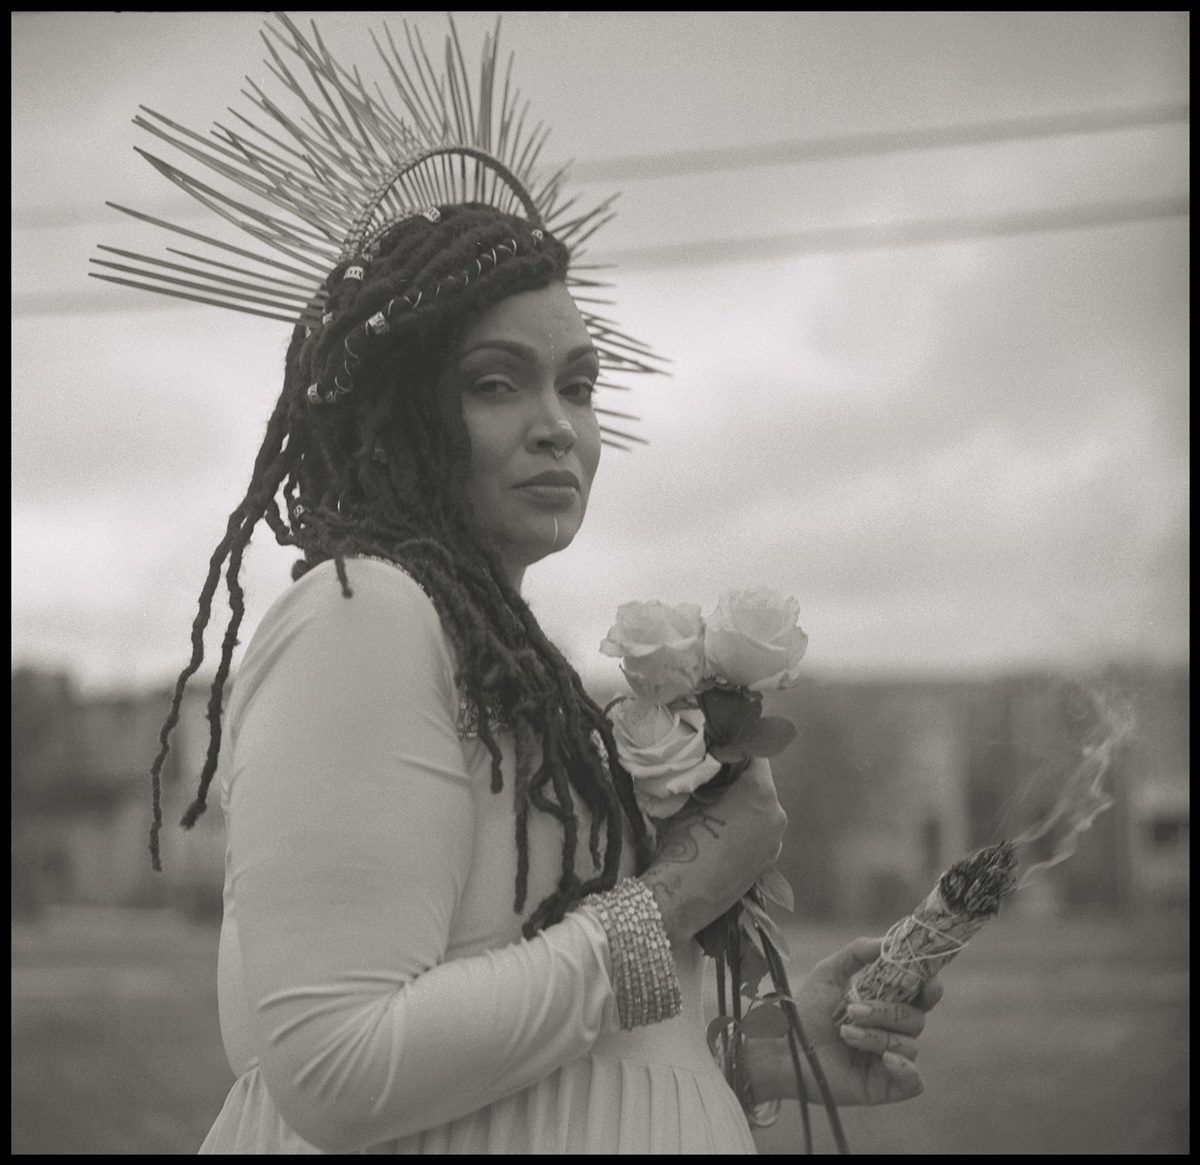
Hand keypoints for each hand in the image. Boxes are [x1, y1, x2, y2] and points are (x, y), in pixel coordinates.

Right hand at [639, 758, 785, 947]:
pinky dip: (745, 826)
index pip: (755, 753)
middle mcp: (777, 814)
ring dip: (742, 802)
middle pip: (760, 781)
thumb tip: (710, 762)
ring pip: (761, 807)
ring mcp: (776, 840)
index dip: (735, 747)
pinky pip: (760, 831)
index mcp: (760, 792)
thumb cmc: (683, 841)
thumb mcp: (690, 798)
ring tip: (714, 808)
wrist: (682, 896)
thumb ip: (707, 777)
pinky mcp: (769, 861)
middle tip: (711, 777)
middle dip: (738, 777)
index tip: (718, 747)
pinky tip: (721, 833)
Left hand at [745, 936, 942, 1106]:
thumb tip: (887, 940)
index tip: (928, 981)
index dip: (930, 989)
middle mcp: (891, 1032)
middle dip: (887, 1012)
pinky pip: (914, 1081)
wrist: (785, 1048)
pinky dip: (905, 1068)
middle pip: (916, 1019)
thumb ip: (857, 952)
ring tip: (846, 1033)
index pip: (920, 997)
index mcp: (884, 1004)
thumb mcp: (829, 973)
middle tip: (853, 1010)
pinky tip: (886, 1059)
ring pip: (910, 1045)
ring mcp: (890, 1060)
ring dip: (878, 1036)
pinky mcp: (885, 1086)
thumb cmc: (806, 1009)